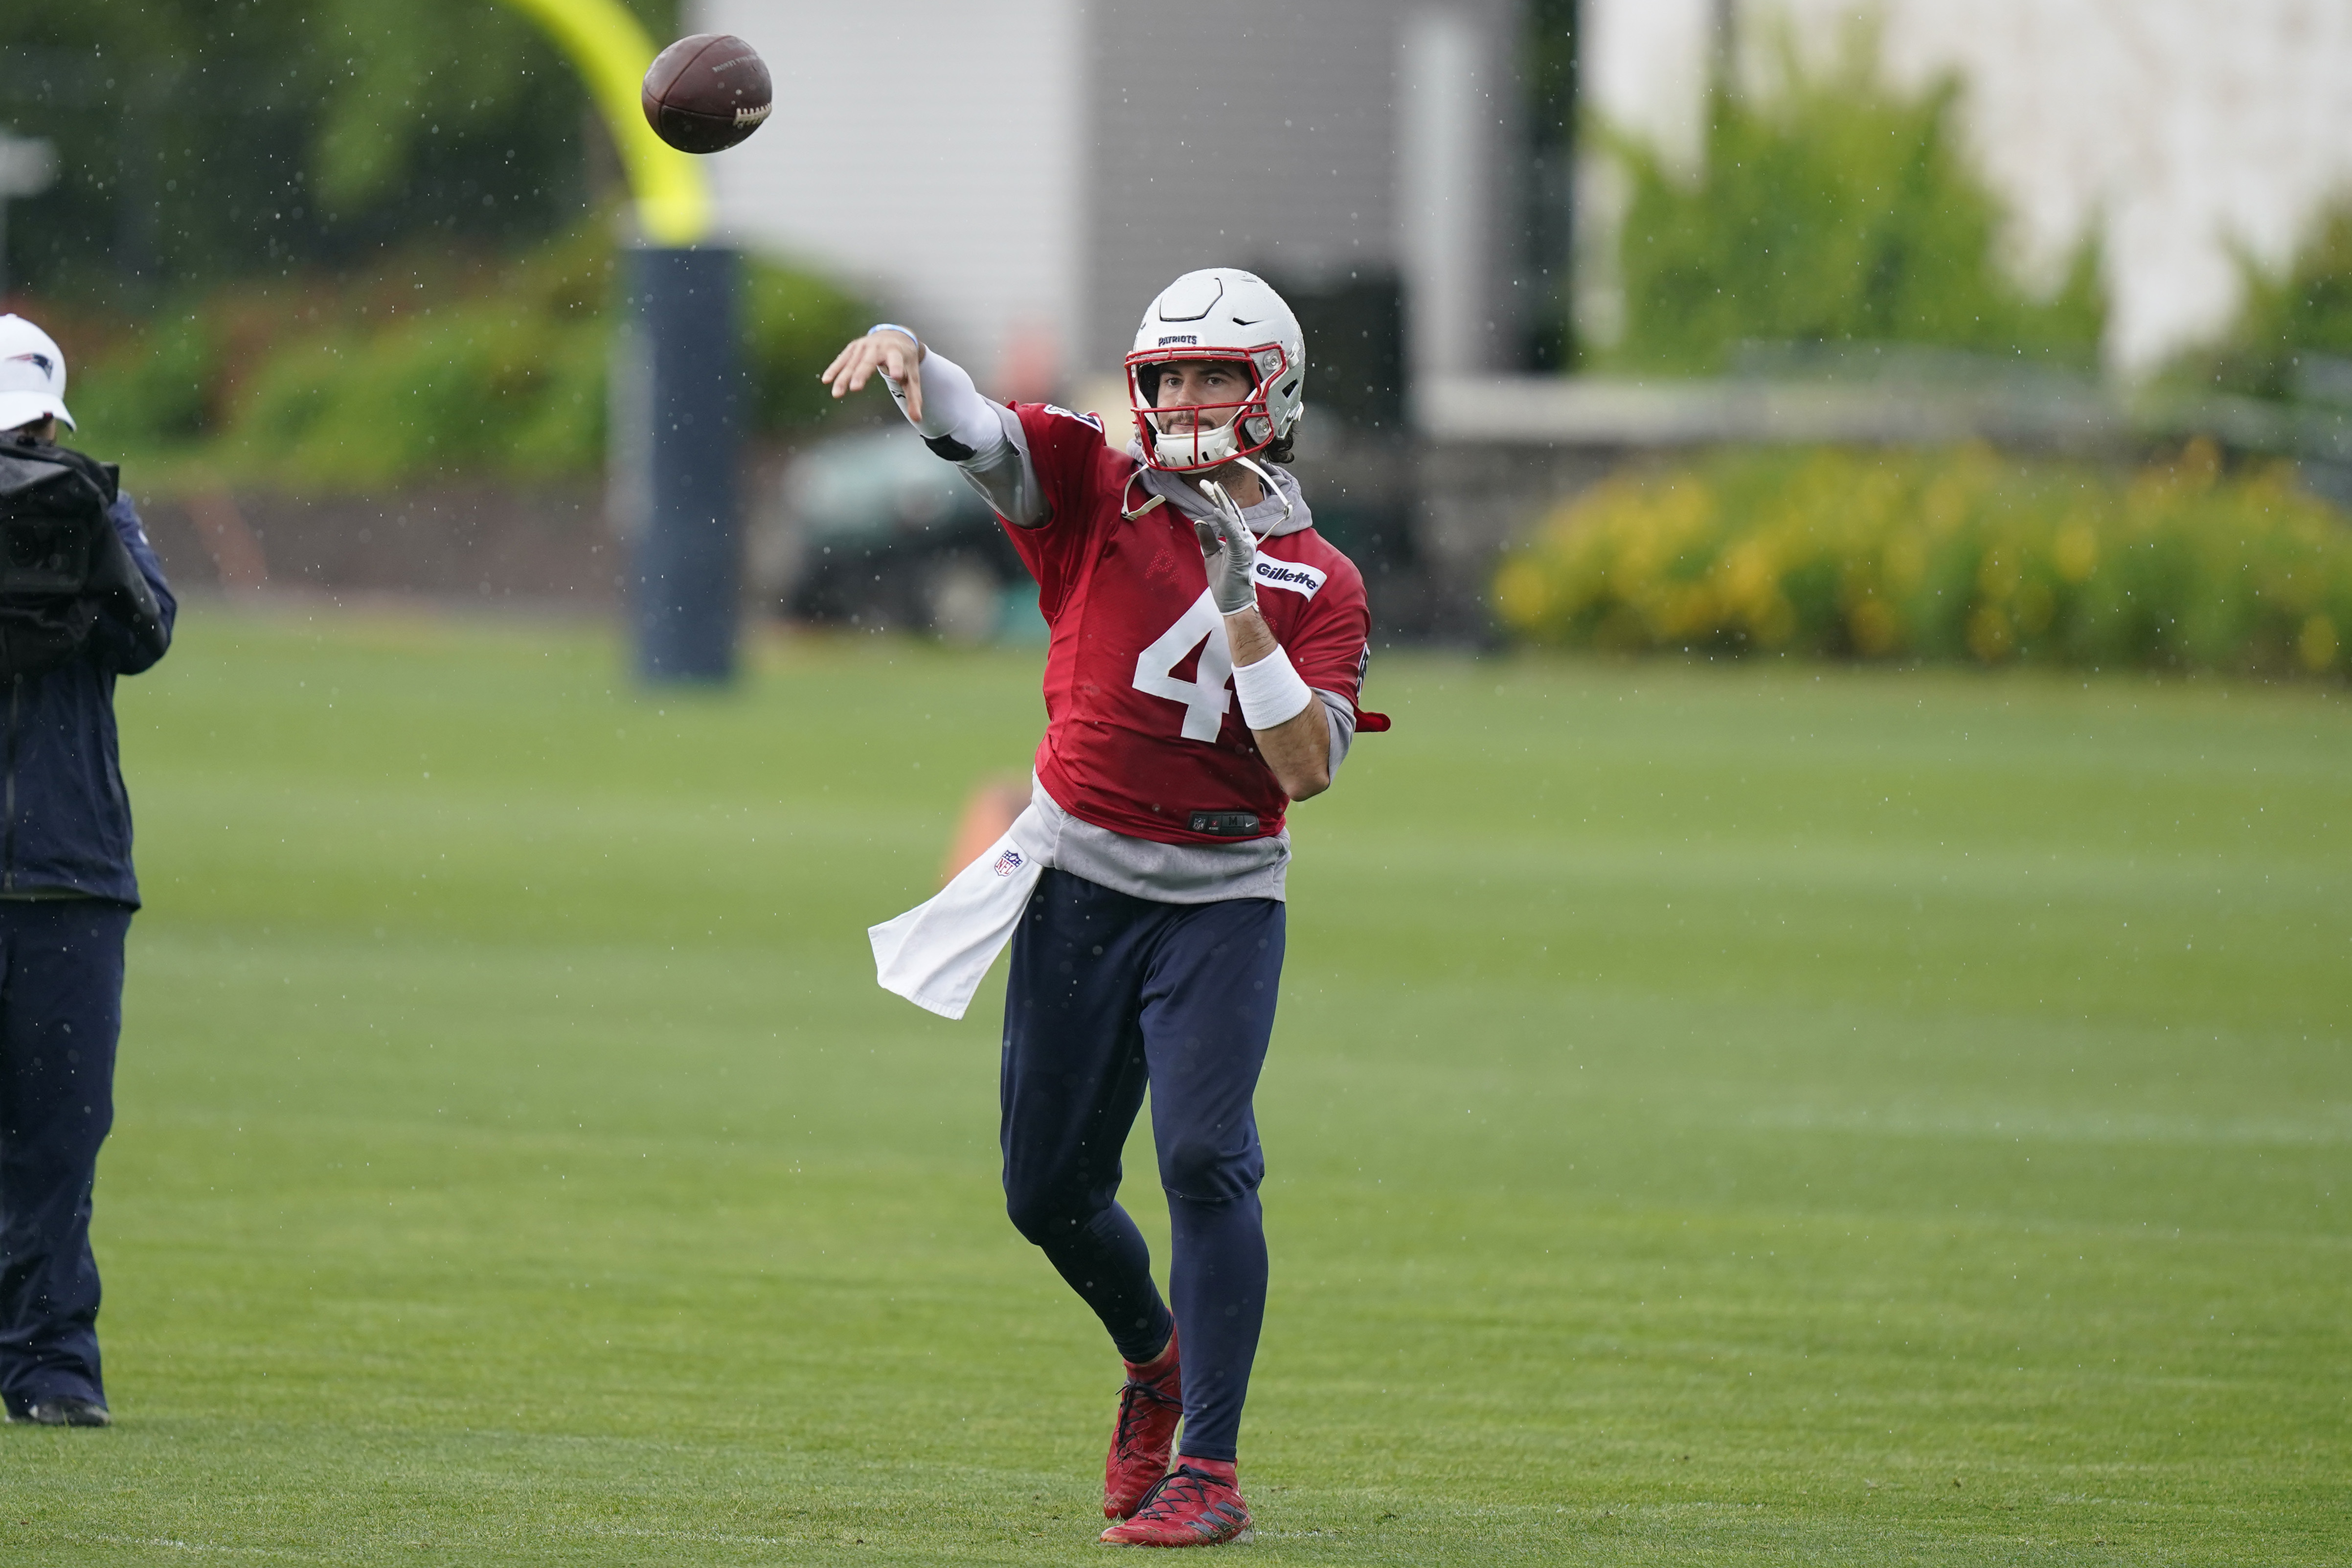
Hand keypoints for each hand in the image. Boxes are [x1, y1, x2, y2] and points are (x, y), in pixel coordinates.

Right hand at [819, 327, 924, 422]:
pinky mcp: (853, 347)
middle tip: (855, 388)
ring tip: (837, 394)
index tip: (896, 376)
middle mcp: (878, 348)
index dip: (896, 367)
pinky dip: (834, 369)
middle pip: (869, 363)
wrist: (896, 336)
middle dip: (861, 374)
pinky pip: (842, 359)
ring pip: (852, 363)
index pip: (896, 360)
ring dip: (843, 378)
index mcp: (896, 353)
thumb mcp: (912, 376)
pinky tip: (826, 380)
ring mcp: (863, 346)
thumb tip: (917, 419)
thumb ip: (914, 397)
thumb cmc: (905, 361)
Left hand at [1195, 479, 1257, 614]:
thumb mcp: (1211, 556)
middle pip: (1230, 512)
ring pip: (1232, 519)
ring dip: (1222, 504)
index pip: (1227, 515)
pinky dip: (1224, 522)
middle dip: (1219, 497)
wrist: (1233, 603)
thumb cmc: (1225, 582)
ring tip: (1212, 490)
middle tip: (1207, 483)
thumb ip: (1208, 538)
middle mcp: (1243, 539)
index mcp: (1237, 538)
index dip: (1218, 500)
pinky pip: (1232, 534)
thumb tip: (1200, 521)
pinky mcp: (1241, 553)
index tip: (1207, 487)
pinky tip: (1216, 511)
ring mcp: (1244, 545)